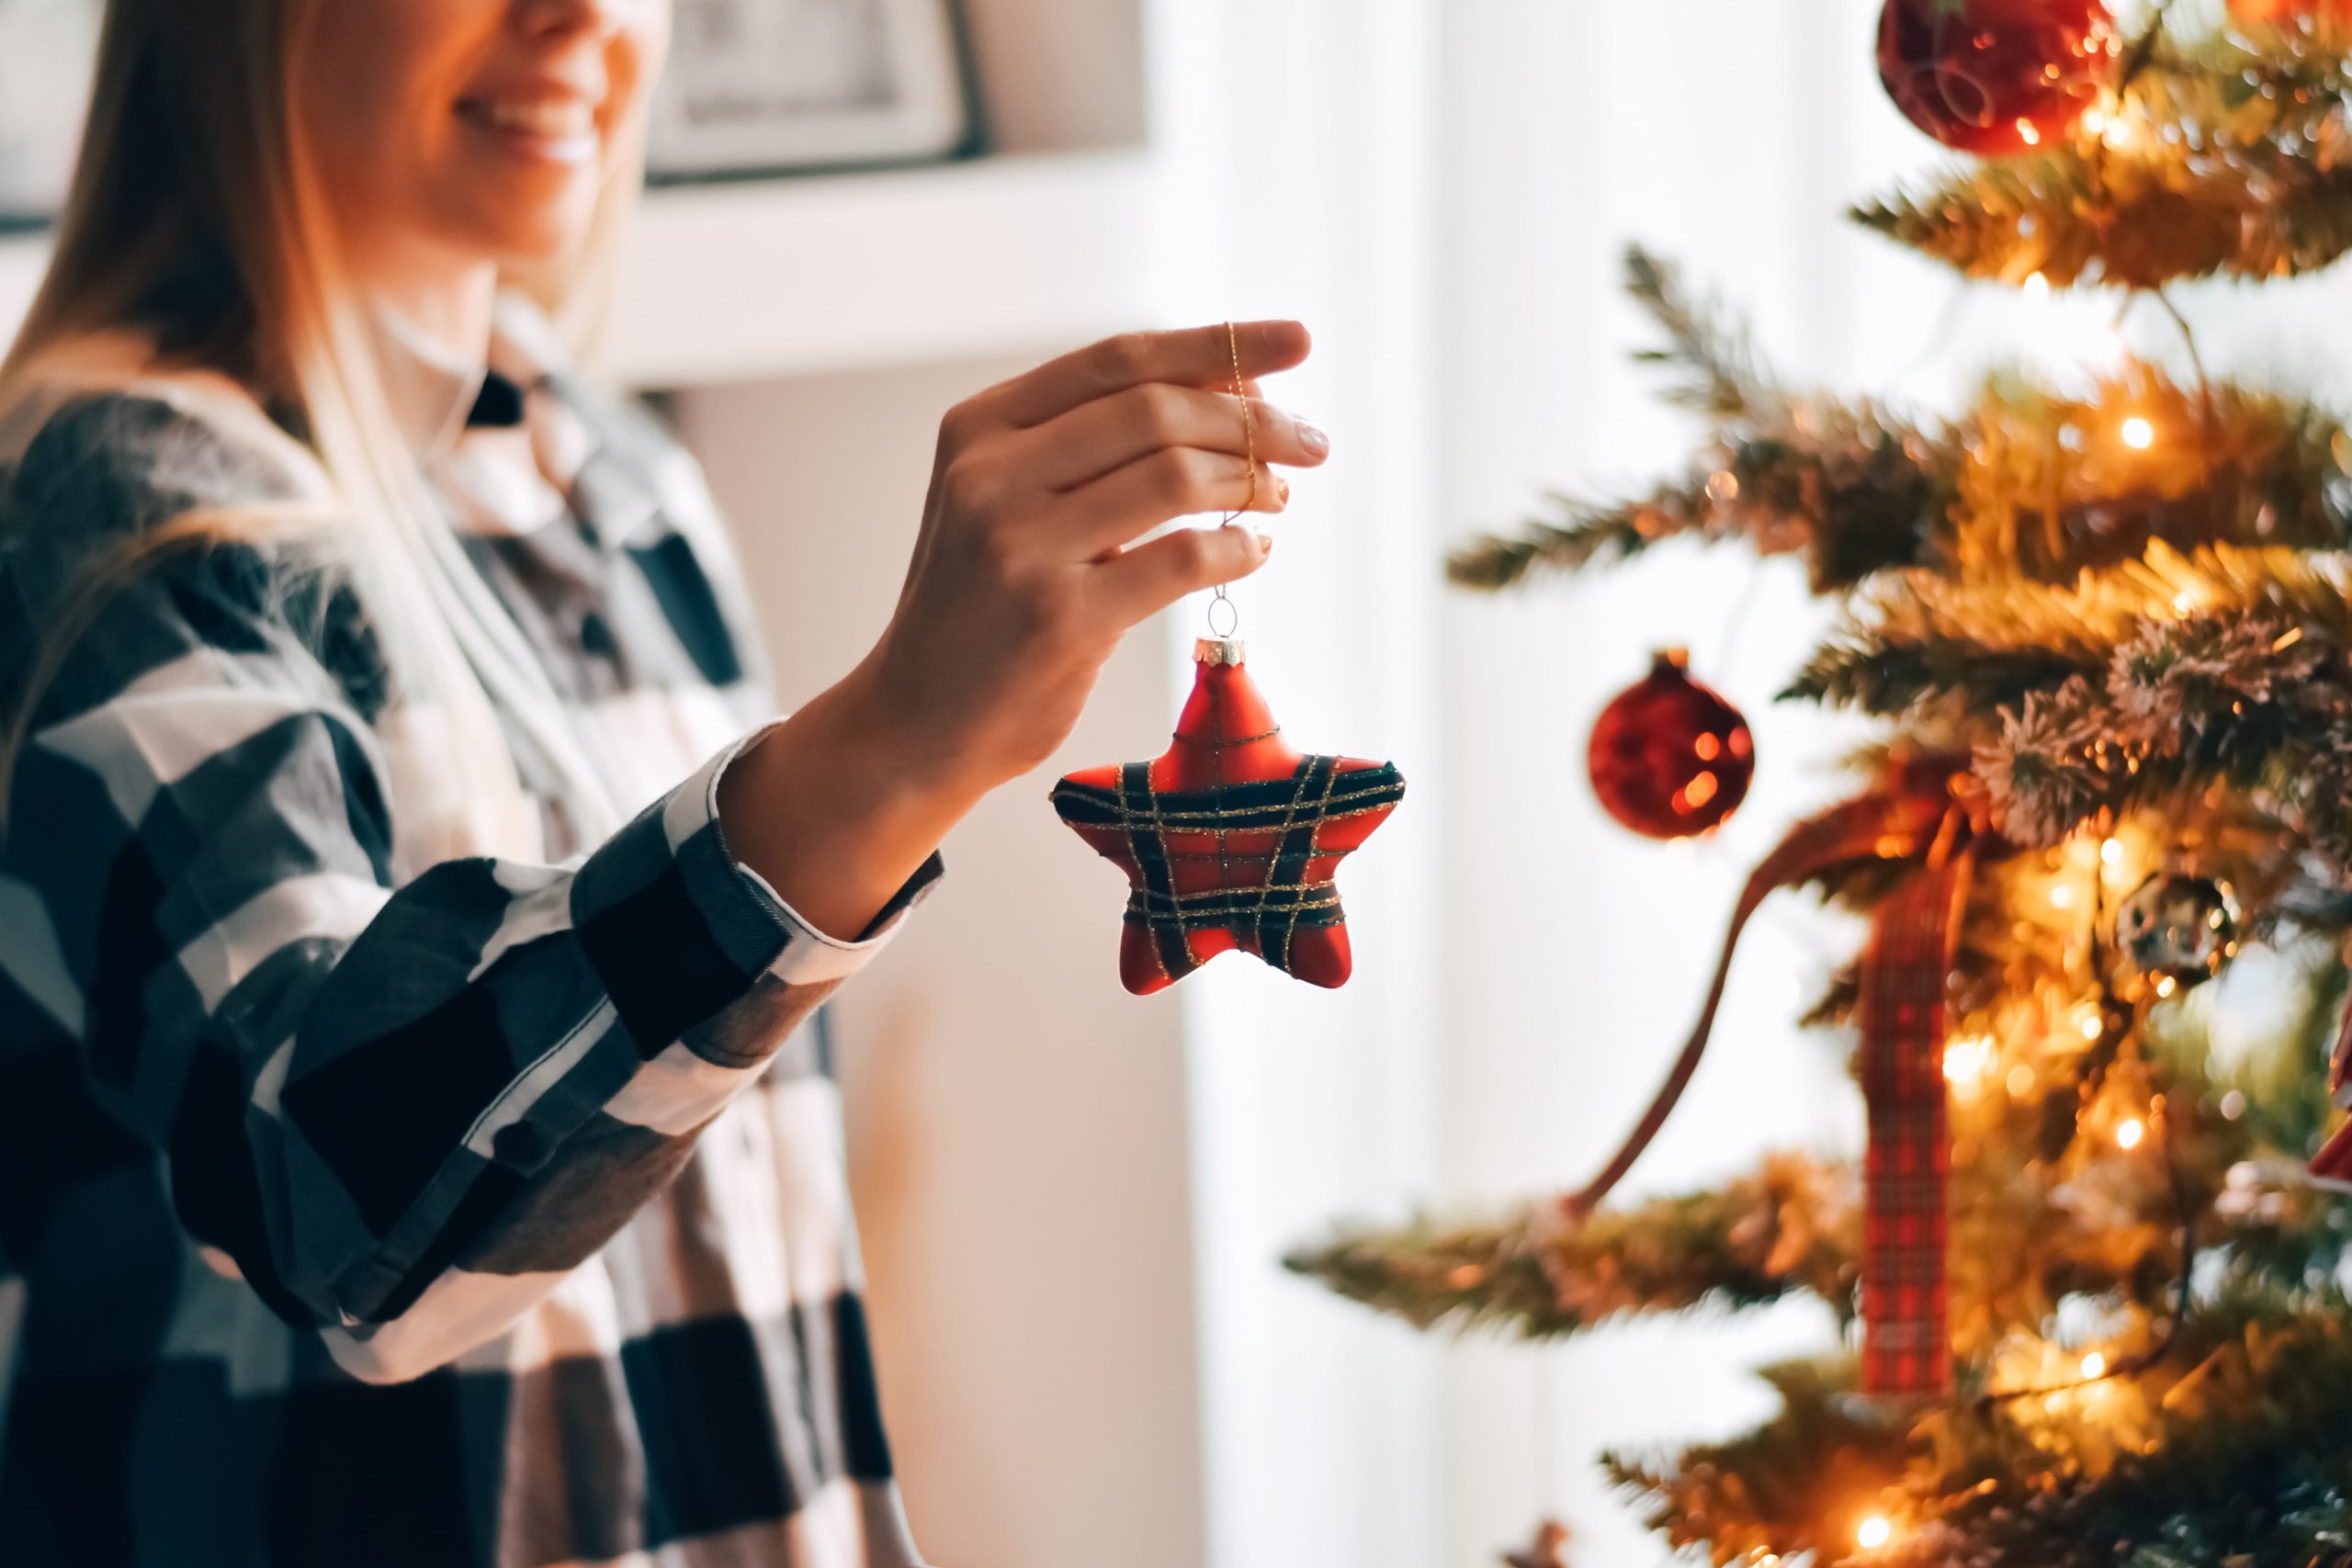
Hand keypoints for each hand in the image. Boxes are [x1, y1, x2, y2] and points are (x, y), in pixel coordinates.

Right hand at [719, 322, 1325, 938]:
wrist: (919, 719)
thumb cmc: (985, 607)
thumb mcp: (1012, 502)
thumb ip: (1096, 445)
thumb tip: (1236, 389)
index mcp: (980, 428)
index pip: (1119, 359)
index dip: (1220, 343)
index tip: (1297, 341)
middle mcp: (991, 476)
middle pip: (1156, 411)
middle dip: (1253, 420)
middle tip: (1309, 441)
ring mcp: (1022, 547)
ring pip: (1175, 475)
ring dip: (1250, 481)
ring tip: (1277, 496)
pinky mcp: (1060, 619)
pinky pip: (1182, 560)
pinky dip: (1237, 547)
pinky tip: (1254, 551)